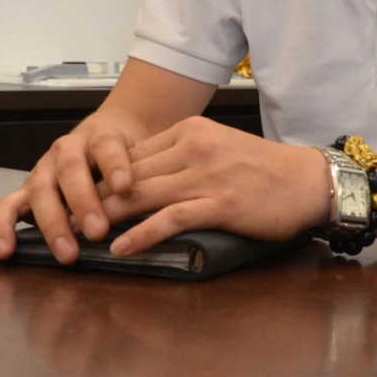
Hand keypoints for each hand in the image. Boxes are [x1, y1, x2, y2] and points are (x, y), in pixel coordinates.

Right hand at [0, 113, 146, 263]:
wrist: (109, 134)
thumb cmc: (128, 150)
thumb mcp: (143, 153)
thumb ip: (147, 173)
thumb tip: (162, 206)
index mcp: (101, 136)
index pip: (107, 146)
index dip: (115, 165)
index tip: (126, 186)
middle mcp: (68, 148)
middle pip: (72, 171)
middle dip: (84, 203)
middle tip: (99, 232)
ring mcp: (45, 167)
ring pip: (41, 190)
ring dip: (53, 222)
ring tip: (68, 252)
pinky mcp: (28, 189)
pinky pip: (8, 206)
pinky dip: (3, 227)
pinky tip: (7, 251)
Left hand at [96, 116, 328, 257]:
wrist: (307, 180)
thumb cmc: (265, 168)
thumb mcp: (219, 147)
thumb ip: (183, 156)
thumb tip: (142, 179)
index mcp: (192, 129)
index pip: (134, 153)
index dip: (103, 177)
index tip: (79, 197)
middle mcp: (195, 146)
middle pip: (131, 173)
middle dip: (96, 198)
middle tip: (69, 220)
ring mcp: (207, 174)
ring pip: (143, 194)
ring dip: (108, 217)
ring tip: (83, 237)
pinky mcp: (220, 202)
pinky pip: (170, 218)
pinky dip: (141, 234)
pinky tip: (122, 247)